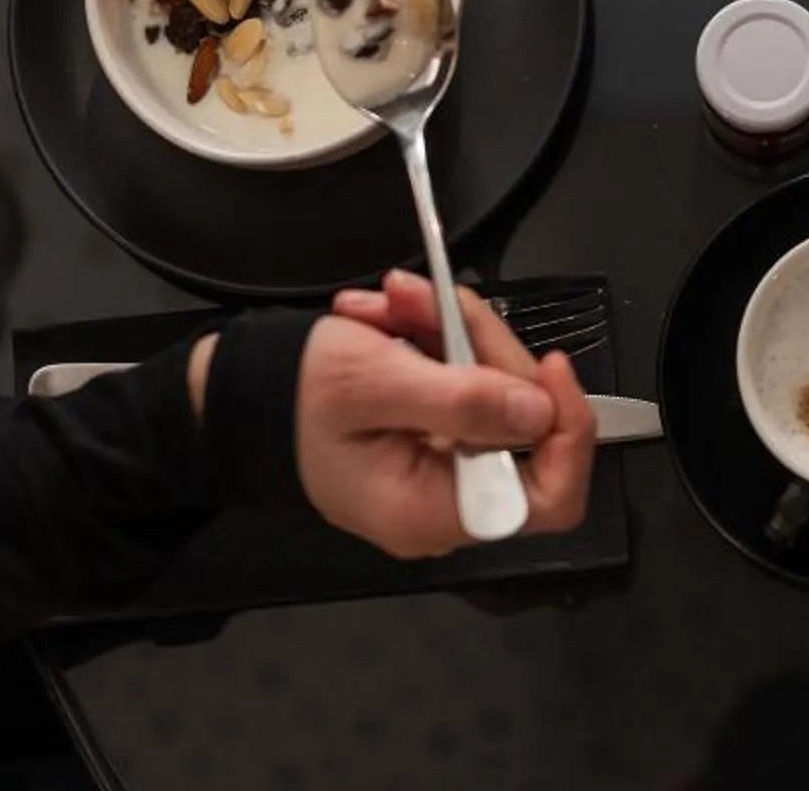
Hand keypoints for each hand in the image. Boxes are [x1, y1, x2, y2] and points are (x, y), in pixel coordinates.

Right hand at [303, 269, 595, 555]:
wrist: (240, 396)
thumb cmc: (291, 399)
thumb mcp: (373, 383)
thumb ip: (461, 401)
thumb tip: (540, 411)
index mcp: (432, 512)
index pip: (549, 498)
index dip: (567, 431)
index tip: (550, 363)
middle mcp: (444, 505)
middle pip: (523, 425)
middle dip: (485, 348)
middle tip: (435, 297)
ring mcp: (441, 471)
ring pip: (495, 392)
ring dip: (455, 332)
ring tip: (398, 300)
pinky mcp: (434, 438)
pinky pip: (465, 386)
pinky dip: (440, 341)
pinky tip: (396, 317)